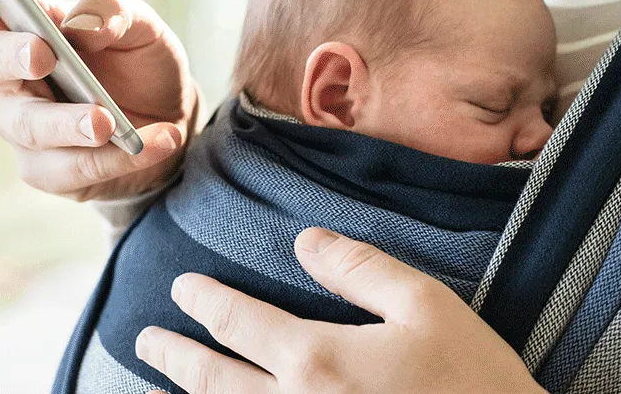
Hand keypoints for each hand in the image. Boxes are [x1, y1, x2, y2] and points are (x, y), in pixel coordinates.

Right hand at [0, 0, 196, 200]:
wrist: (171, 120)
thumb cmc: (140, 63)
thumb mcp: (142, 27)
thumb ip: (114, 13)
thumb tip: (83, 24)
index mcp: (25, 28)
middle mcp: (12, 78)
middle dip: (14, 58)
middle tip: (42, 54)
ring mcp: (24, 127)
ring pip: (32, 127)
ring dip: (71, 123)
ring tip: (108, 122)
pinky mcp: (48, 171)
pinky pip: (74, 169)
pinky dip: (118, 157)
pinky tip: (159, 141)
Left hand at [135, 228, 542, 393]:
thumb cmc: (473, 383)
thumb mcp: (427, 306)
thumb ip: (360, 269)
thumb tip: (306, 241)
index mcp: (316, 360)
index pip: (239, 322)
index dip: (205, 303)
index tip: (183, 289)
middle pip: (213, 382)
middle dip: (175, 357)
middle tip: (146, 340)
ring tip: (154, 391)